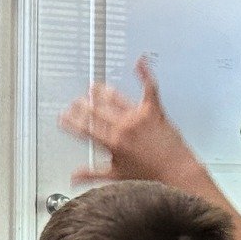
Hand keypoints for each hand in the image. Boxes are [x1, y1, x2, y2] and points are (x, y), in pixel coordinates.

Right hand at [58, 58, 200, 185]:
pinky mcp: (155, 111)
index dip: (71, 122)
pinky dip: (144, 74)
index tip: (63, 117)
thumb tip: (74, 177)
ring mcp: (138, 117)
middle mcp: (122, 127)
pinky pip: (149, 88)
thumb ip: (91, 174)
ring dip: (102, 92)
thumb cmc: (150, 176)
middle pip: (96, 111)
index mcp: (111, 143)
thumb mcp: (116, 176)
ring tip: (94, 87)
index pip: (84, 129)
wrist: (177, 172)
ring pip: (115, 99)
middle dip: (82, 106)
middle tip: (75, 102)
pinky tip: (140, 62)